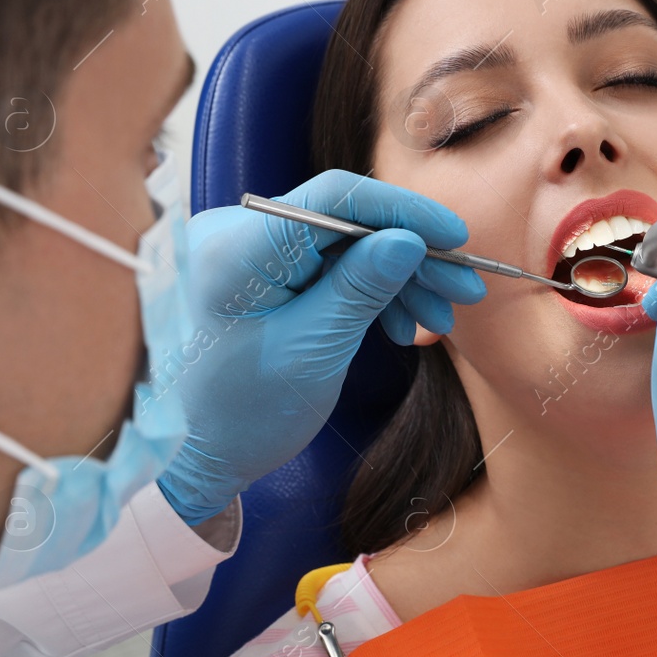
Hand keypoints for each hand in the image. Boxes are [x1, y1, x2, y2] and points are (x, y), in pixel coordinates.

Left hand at [156, 170, 485, 522]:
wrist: (192, 457)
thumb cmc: (241, 414)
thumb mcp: (313, 351)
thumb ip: (361, 287)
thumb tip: (409, 238)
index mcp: (237, 248)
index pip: (335, 199)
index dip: (405, 212)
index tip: (456, 240)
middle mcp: (237, 234)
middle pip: (346, 223)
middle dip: (411, 255)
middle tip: (464, 290)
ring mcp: (247, 252)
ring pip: (344, 247)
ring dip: (397, 279)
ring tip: (438, 321)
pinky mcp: (260, 274)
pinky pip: (326, 268)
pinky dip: (368, 293)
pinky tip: (401, 326)